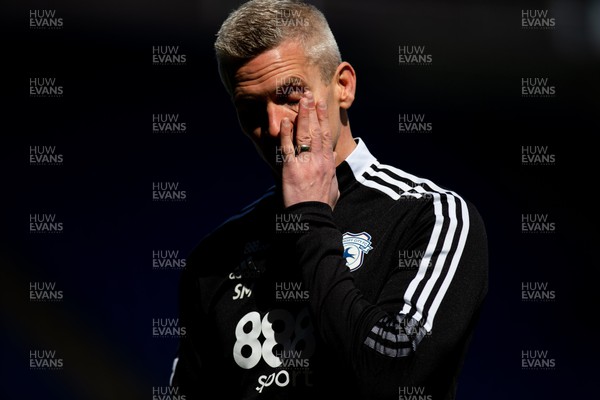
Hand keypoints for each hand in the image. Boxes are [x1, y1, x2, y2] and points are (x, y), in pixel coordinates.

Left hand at [280, 91, 339, 209]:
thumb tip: (333, 165)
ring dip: (303, 116)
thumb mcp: (334, 190)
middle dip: (313, 111)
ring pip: (305, 134)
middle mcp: (319, 160)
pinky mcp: (292, 169)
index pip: (327, 136)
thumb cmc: (322, 207)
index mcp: (328, 164)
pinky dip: (286, 134)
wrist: (312, 218)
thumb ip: (333, 175)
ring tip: (302, 101)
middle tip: (310, 96)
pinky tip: (285, 122)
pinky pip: (288, 147)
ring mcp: (306, 163)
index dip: (323, 119)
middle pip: (317, 130)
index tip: (321, 106)